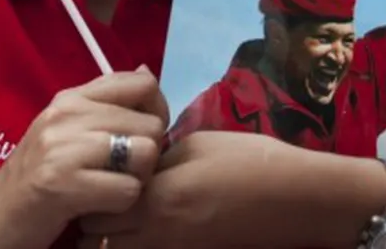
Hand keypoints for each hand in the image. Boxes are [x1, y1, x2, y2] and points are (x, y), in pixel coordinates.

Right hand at [0, 68, 168, 248]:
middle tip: (122, 173)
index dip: (156, 110)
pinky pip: (128, 190)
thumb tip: (147, 72)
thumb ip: (105, 102)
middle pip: (151, 124)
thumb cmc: (36, 174)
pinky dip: (121, 205)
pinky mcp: (63, 184)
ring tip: (111, 188)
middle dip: (148, 155)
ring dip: (137, 179)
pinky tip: (98, 206)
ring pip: (146, 153)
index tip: (140, 136)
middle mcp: (67, 114)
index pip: (142, 84)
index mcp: (71, 97)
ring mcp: (63, 147)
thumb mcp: (66, 129)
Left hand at [78, 132, 319, 248]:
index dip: (90, 184)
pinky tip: (145, 219)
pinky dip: (133, 242)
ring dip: (108, 234)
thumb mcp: (196, 145)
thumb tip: (127, 164)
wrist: (296, 198)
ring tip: (118, 207)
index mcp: (156, 198)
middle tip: (98, 187)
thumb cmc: (248, 161)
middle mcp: (156, 233)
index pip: (96, 203)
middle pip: (95, 238)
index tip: (93, 166)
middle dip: (90, 214)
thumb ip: (154, 159)